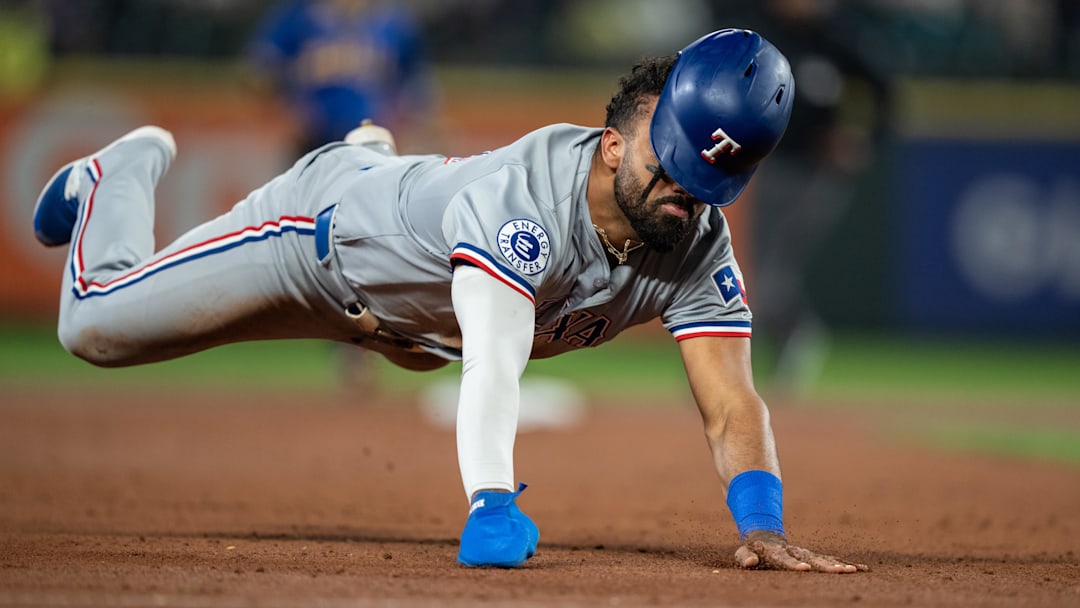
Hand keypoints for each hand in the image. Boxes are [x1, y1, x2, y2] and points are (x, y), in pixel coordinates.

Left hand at [735, 530, 868, 572]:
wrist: (766, 535)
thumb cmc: (754, 549)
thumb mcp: (744, 552)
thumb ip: (745, 557)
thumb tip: (751, 561)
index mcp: (778, 553)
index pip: (786, 560)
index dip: (794, 565)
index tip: (804, 569)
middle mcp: (797, 552)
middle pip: (813, 560)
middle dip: (828, 566)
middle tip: (842, 571)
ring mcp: (808, 554)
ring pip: (826, 559)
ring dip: (840, 565)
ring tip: (854, 571)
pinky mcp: (815, 557)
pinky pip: (832, 560)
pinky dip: (847, 564)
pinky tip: (863, 569)